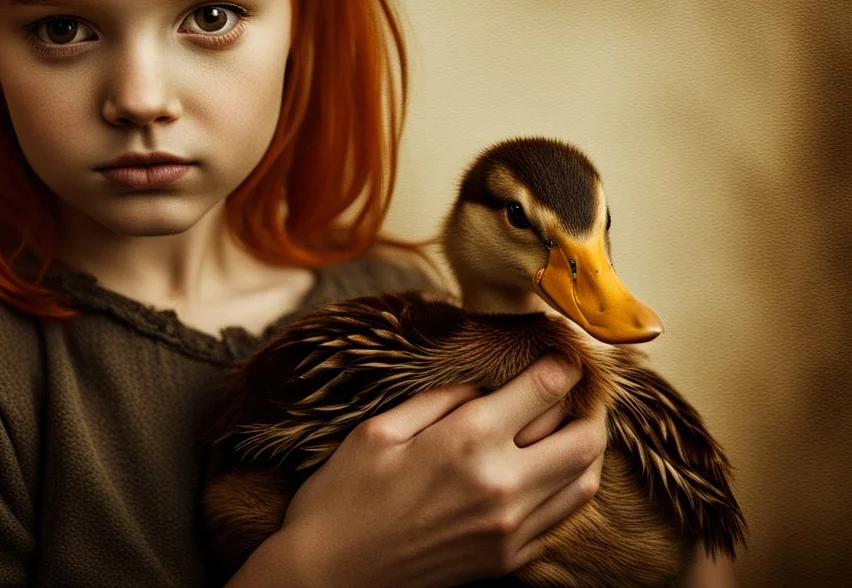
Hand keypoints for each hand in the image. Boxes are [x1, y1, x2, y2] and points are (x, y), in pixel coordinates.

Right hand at [275, 355, 607, 587]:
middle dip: (588, 407)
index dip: (563, 365)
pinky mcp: (507, 559)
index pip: (545, 391)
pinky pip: (561, 519)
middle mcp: (501, 486)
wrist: (329, 577)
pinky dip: (568, 490)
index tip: (564, 353)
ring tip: (569, 429)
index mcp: (467, 441)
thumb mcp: (378, 430)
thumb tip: (480, 389)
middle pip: (584, 439)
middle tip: (575, 392)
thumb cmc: (342, 498)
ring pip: (584, 482)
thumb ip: (438, 400)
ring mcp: (510, 529)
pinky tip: (547, 474)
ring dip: (585, 449)